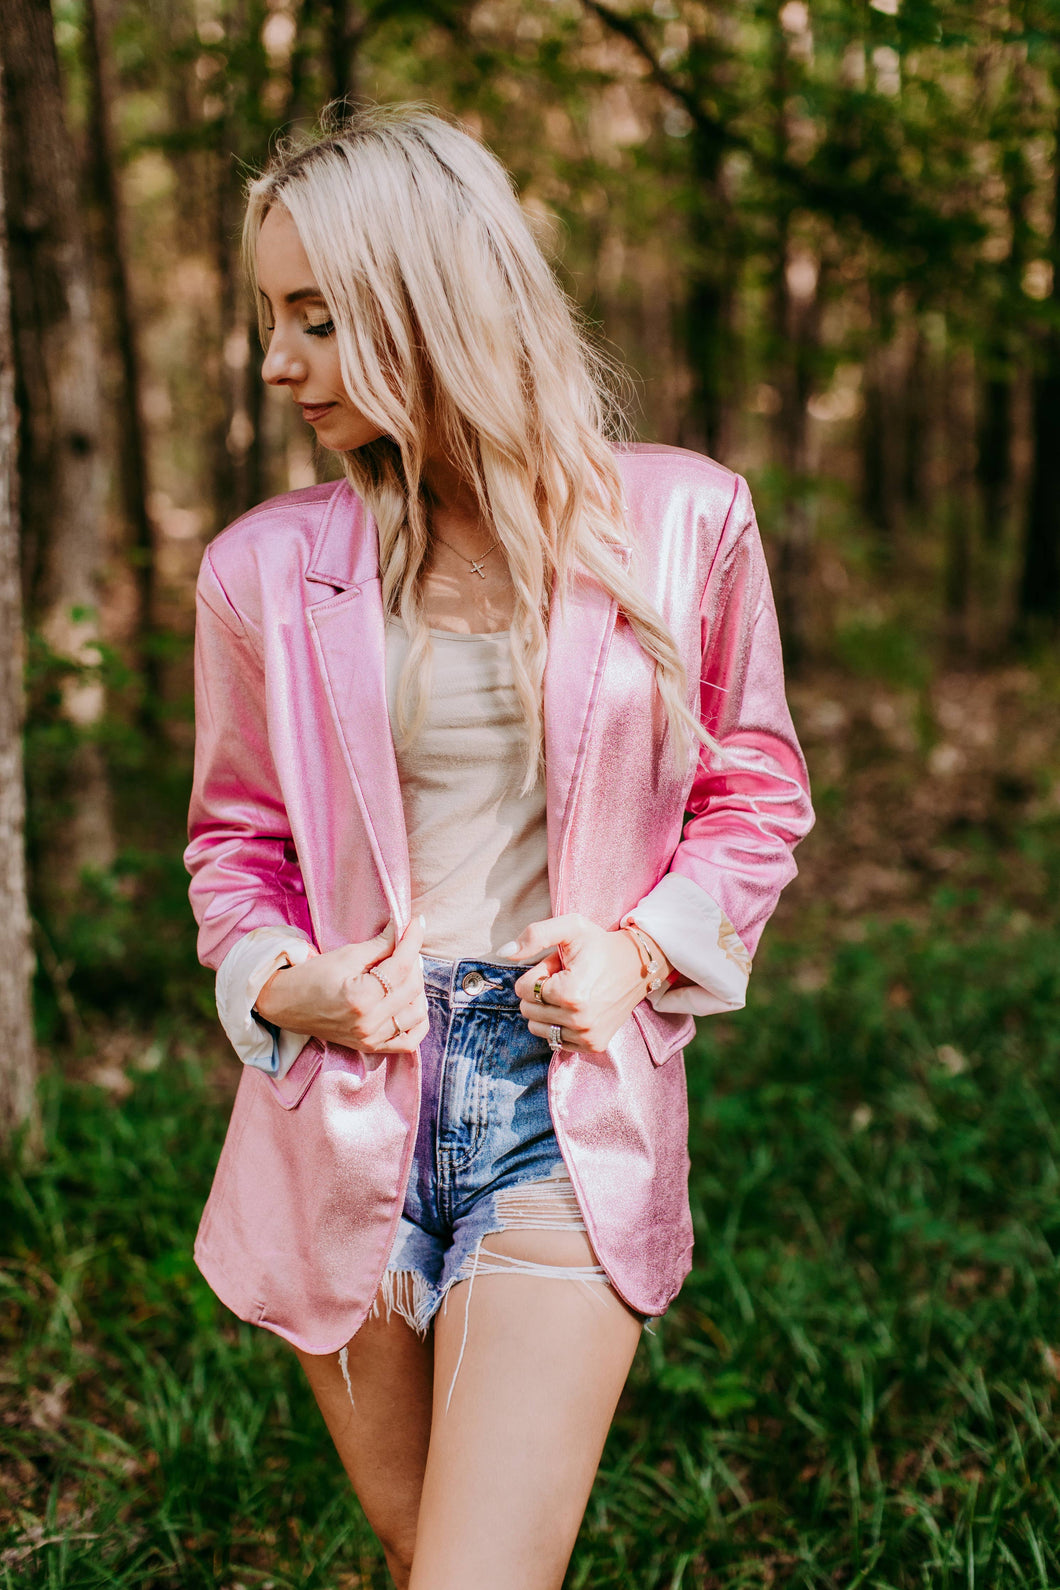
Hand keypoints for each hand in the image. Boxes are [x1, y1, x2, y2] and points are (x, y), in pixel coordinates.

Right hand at [255, 916, 428, 1053]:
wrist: (286, 1005)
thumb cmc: (312, 976)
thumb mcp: (346, 955)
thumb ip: (381, 944)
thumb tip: (404, 928)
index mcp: (361, 998)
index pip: (401, 966)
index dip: (412, 941)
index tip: (417, 924)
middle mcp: (369, 1023)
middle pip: (412, 988)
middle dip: (414, 961)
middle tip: (405, 946)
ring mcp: (372, 1039)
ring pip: (417, 1013)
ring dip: (418, 989)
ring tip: (405, 972)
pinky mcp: (371, 1047)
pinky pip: (409, 1041)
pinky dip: (417, 1022)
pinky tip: (410, 1002)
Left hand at [502, 914, 669, 1053]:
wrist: (638, 965)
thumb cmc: (600, 945)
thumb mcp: (570, 928)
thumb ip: (534, 935)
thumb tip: (504, 952)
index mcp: (571, 994)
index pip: (524, 989)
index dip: (540, 972)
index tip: (562, 966)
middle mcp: (579, 1021)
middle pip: (528, 1010)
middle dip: (542, 991)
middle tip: (567, 978)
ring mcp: (587, 1036)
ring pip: (537, 1027)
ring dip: (548, 1009)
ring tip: (572, 992)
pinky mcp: (593, 1045)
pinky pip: (555, 1040)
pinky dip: (559, 1024)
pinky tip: (577, 1008)